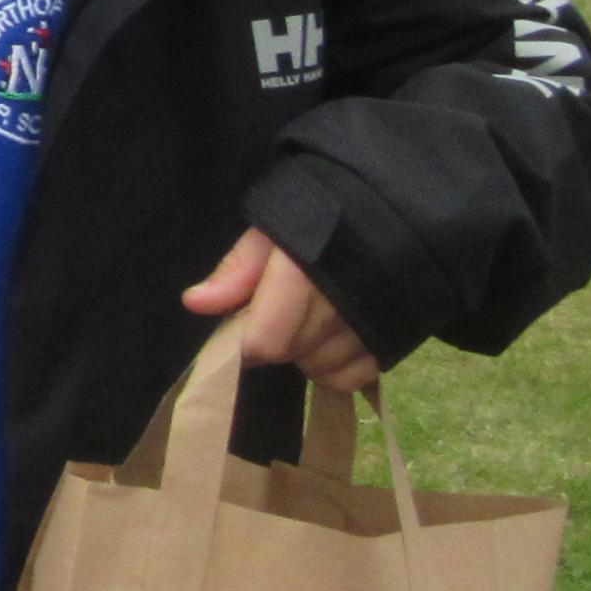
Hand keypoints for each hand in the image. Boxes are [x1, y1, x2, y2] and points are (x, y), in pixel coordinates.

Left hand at [180, 227, 379, 393]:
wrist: (396, 212)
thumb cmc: (321, 219)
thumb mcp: (273, 230)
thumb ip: (237, 268)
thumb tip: (194, 302)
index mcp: (303, 273)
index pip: (266, 340)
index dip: (248, 340)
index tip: (246, 328)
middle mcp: (340, 304)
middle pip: (291, 354)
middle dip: (276, 342)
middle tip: (281, 315)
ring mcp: (371, 325)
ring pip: (321, 369)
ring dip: (306, 356)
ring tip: (309, 323)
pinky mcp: (394, 340)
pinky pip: (353, 379)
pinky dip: (336, 370)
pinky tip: (332, 343)